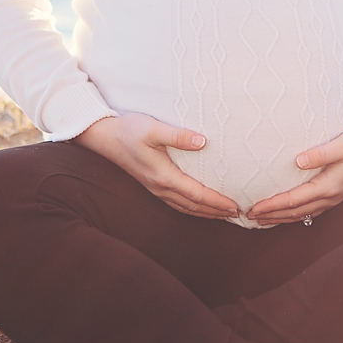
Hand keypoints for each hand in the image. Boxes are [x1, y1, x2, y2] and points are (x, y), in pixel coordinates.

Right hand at [73, 113, 237, 219]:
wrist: (104, 136)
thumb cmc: (129, 129)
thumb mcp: (153, 128)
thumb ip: (178, 135)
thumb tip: (203, 141)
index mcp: (163, 176)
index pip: (196, 195)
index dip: (217, 202)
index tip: (235, 206)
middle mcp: (160, 187)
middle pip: (193, 206)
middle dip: (216, 212)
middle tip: (238, 214)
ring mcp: (155, 188)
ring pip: (185, 207)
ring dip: (205, 212)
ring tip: (224, 214)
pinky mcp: (152, 184)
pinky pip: (177, 203)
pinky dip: (193, 207)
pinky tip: (200, 205)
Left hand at [246, 127, 342, 225]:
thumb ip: (321, 153)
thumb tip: (297, 162)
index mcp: (328, 187)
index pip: (293, 200)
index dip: (271, 206)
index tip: (252, 209)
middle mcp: (329, 197)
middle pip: (294, 212)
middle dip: (270, 216)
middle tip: (248, 217)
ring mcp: (333, 198)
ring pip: (301, 214)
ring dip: (280, 218)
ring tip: (261, 219)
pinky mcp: (335, 194)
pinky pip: (309, 210)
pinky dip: (293, 214)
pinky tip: (286, 213)